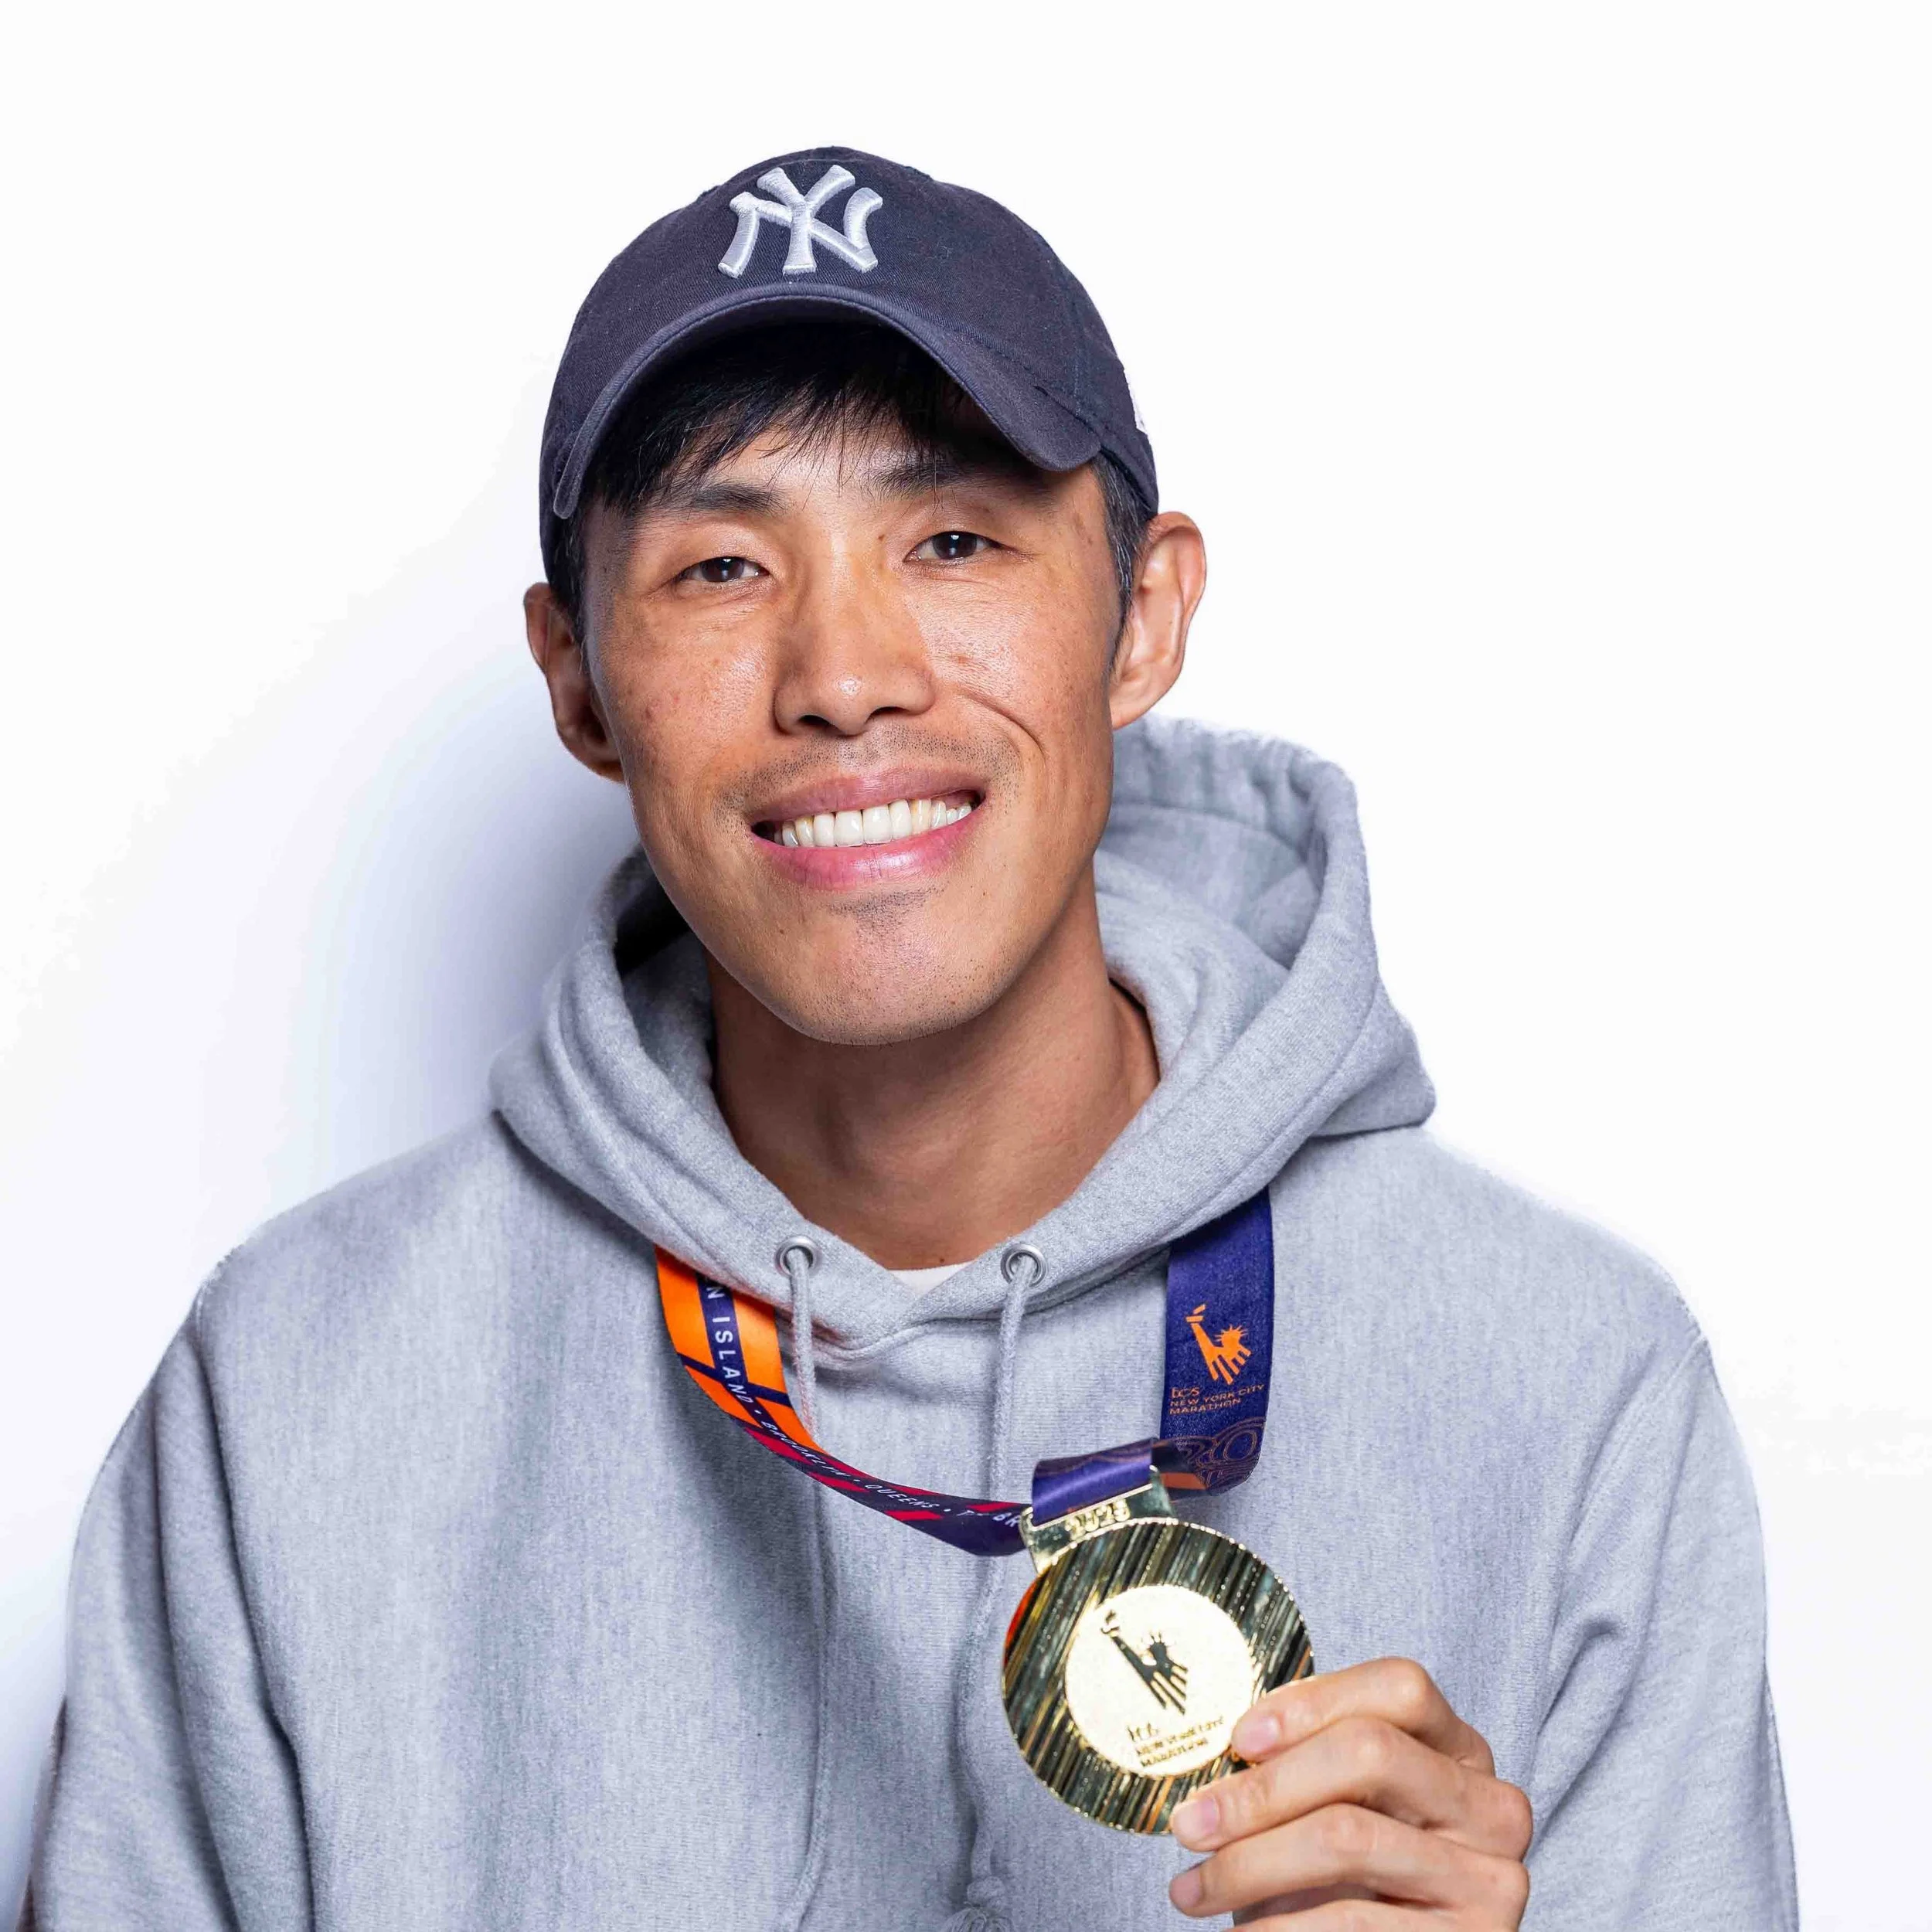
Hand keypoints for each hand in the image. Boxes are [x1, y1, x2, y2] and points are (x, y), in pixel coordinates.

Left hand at [1166, 1658, 1531, 1926]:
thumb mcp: (1339, 1807)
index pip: (1403, 1687)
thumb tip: (1215, 1747)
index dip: (1314, 1702)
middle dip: (1263, 1789)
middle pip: (1370, 1753)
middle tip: (1190, 1825)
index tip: (1239, 1739)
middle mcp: (1492, 1807)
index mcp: (1461, 1750)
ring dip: (1249, 1864)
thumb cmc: (1349, 1879)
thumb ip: (1304, 1763)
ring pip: (1348, 1836)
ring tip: (1190, 1890)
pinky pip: (1353, 1920)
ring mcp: (1491, 1879)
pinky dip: (1278, 1927)